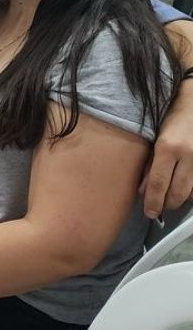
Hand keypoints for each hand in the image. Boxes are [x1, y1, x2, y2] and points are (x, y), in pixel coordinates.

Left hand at [141, 88, 192, 216]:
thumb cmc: (171, 117)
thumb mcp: (153, 138)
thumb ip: (148, 164)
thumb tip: (143, 189)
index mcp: (167, 147)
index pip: (158, 184)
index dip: (153, 202)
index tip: (149, 212)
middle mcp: (187, 155)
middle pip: (177, 192)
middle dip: (166, 204)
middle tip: (158, 207)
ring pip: (191, 192)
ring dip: (179, 200)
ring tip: (169, 199)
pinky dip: (191, 191)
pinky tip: (183, 189)